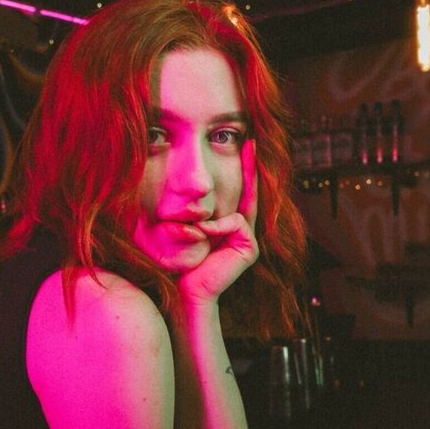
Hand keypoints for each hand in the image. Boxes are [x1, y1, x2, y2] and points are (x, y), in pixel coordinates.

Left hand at [177, 139, 258, 308]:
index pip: (240, 190)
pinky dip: (217, 227)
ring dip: (210, 219)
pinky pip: (236, 223)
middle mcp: (241, 230)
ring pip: (235, 211)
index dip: (246, 167)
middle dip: (250, 166)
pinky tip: (204, 235)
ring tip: (194, 231)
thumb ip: (194, 211)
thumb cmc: (179, 260)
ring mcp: (248, 239)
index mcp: (227, 224)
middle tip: (251, 140)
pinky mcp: (250, 248)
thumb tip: (194, 190)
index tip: (248, 142)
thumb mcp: (184, 227)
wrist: (184, 288)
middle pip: (248, 193)